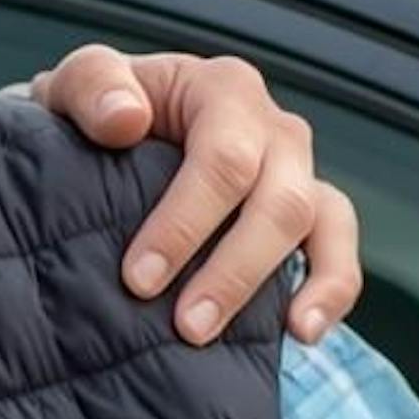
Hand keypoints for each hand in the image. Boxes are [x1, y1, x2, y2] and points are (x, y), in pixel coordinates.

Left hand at [27, 46, 360, 347]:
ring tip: (253, 336)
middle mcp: (274, 128)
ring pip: (317, 224)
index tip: (139, 278)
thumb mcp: (80, 82)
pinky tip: (304, 332)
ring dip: (282, 286)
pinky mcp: (310, 211)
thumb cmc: (99, 109)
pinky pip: (338, 246)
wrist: (107, 131)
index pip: (222, 160)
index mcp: (224, 90)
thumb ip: (92, 87)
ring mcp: (298, 170)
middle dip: (233, 271)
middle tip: (187, 326)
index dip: (185, 223)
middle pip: (278, 201)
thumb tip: (125, 119)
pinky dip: (332, 289)